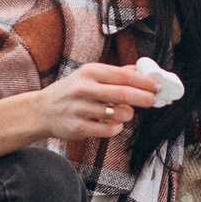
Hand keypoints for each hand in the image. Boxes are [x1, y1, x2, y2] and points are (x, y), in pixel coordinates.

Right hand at [0, 62, 158, 153]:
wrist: (42, 110)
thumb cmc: (71, 91)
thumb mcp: (89, 76)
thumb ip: (116, 73)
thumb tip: (142, 71)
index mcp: (90, 72)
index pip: (124, 76)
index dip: (145, 82)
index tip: (159, 86)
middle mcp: (84, 89)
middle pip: (123, 94)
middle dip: (144, 98)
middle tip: (155, 101)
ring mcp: (80, 109)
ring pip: (117, 114)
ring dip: (128, 115)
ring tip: (126, 113)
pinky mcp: (78, 128)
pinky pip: (108, 130)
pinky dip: (117, 128)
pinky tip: (114, 124)